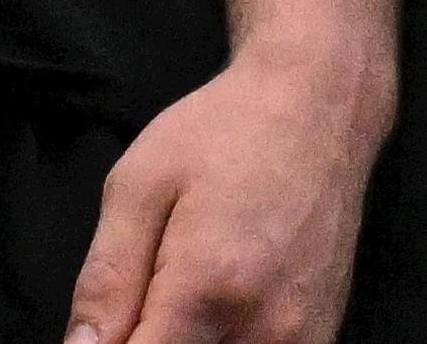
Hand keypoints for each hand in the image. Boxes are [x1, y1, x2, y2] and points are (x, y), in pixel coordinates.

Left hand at [66, 41, 380, 343]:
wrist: (319, 106)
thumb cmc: (226, 132)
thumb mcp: (139, 187)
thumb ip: (106, 282)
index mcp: (208, 289)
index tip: (113, 319)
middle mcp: (265, 328)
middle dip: (152, 339)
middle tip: (146, 293)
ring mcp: (302, 339)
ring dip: (188, 341)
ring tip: (184, 291)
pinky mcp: (321, 336)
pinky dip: (228, 339)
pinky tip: (221, 301)